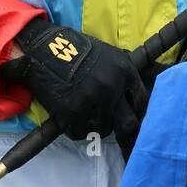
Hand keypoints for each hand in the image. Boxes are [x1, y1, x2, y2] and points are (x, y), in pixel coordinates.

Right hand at [0, 21, 149, 157]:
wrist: (44, 48)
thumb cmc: (76, 49)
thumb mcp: (109, 55)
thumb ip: (123, 76)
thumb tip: (136, 95)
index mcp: (124, 72)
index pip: (141, 102)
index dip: (137, 112)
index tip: (134, 119)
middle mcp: (112, 89)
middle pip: (128, 124)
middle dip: (126, 133)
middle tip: (122, 139)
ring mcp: (92, 103)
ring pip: (103, 130)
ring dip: (97, 127)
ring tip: (87, 117)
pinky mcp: (71, 113)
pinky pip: (81, 133)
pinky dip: (77, 129)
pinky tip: (72, 119)